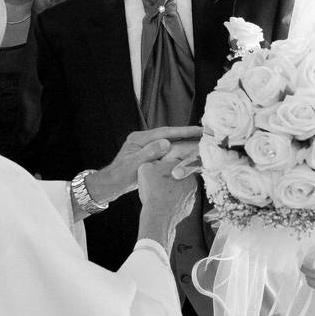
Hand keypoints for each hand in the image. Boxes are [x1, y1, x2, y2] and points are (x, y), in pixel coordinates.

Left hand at [87, 126, 201, 203]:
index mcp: (139, 138)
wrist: (110, 185)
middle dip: (186, 134)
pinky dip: (177, 152)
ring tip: (200, 141)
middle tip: (204, 133)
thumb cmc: (120, 176)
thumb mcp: (135, 165)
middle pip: (169, 135)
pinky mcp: (148, 155)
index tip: (198, 130)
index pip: (165, 133)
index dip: (183, 131)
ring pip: (169, 143)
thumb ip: (149, 153)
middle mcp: (143, 139)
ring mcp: (146, 147)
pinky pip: (166, 152)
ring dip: (183, 142)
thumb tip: (166, 143)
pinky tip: (187, 154)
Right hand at [137, 156, 198, 252]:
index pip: (173, 162)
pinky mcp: (189, 207)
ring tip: (159, 196)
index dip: (163, 167)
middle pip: (179, 176)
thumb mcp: (145, 169)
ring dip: (172, 191)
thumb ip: (152, 163)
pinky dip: (173, 202)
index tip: (157, 173)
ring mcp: (191, 194)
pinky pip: (180, 202)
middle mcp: (190, 179)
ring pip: (181, 189)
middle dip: (170, 179)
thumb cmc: (152, 190)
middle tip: (157, 185)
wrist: (159, 214)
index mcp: (181, 166)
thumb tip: (154, 165)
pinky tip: (164, 204)